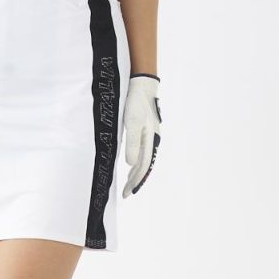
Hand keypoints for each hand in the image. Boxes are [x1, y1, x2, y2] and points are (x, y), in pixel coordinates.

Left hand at [122, 74, 161, 197]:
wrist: (142, 85)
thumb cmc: (136, 103)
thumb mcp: (132, 123)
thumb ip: (132, 143)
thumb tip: (130, 164)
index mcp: (150, 141)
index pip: (143, 167)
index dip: (136, 181)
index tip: (128, 193)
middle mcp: (152, 141)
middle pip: (144, 166)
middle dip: (135, 181)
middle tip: (126, 193)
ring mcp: (149, 136)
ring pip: (144, 160)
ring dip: (136, 173)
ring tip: (129, 183)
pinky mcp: (145, 131)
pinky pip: (142, 152)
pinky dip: (136, 162)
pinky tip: (131, 164)